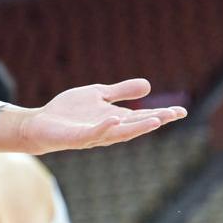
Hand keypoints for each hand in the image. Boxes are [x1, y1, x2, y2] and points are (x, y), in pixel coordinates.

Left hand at [0, 79, 186, 153]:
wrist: (40, 124)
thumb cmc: (69, 112)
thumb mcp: (97, 95)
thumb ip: (120, 91)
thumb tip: (148, 85)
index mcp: (115, 119)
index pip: (142, 116)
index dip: (162, 114)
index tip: (182, 110)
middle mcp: (109, 129)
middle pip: (136, 126)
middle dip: (156, 120)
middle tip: (176, 114)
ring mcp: (94, 135)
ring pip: (120, 133)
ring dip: (138, 127)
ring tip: (156, 119)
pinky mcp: (77, 137)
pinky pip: (93, 133)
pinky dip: (105, 126)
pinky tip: (114, 117)